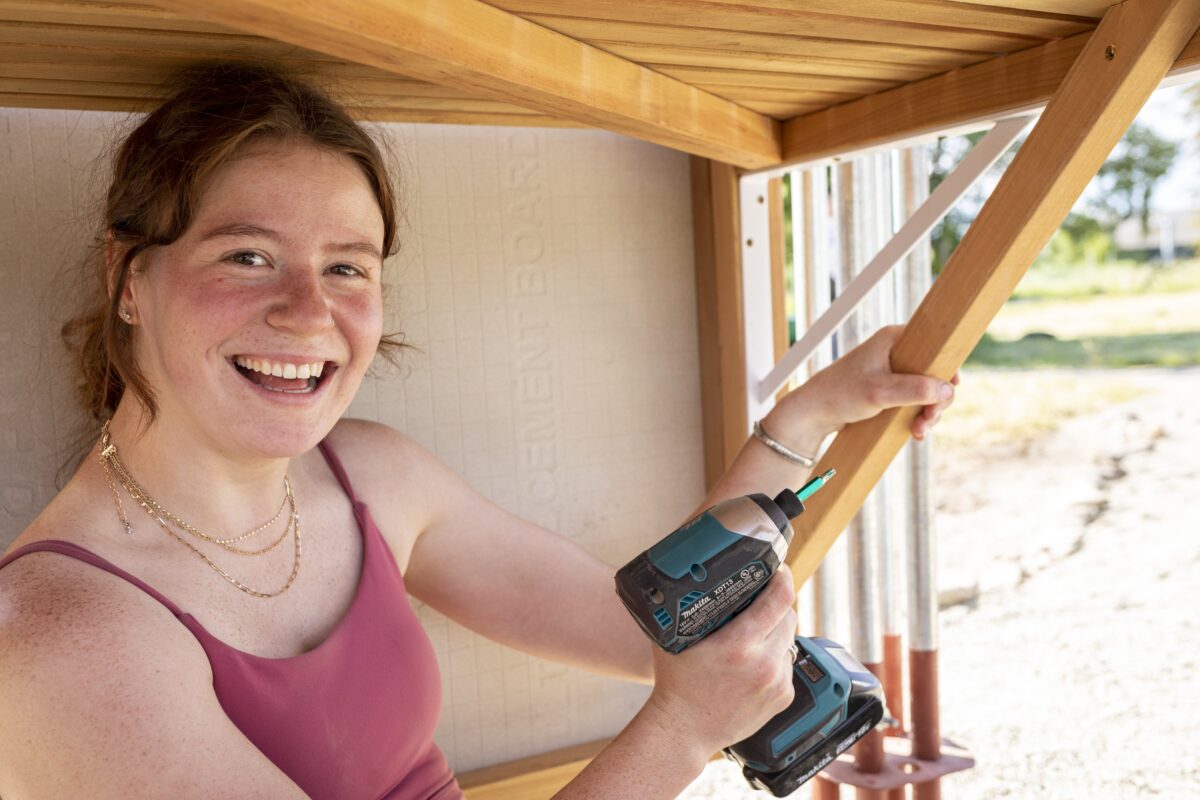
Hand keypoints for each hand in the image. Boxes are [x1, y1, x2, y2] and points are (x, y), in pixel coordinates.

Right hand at [641, 570, 798, 755]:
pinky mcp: (783, 696)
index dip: (782, 578)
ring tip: (752, 636)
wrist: (685, 729)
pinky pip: (786, 663)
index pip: (779, 599)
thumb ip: (696, 607)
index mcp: (739, 644)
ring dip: (775, 632)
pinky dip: (774, 657)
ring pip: (789, 639)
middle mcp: (764, 663)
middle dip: (775, 604)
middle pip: (788, 615)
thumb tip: (703, 575)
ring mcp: (777, 682)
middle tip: (759, 600)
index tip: (777, 569)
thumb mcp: (679, 636)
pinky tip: (752, 663)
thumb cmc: (677, 682)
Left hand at [771, 325, 957, 443]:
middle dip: (936, 399)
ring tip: (918, 431)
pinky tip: (915, 432)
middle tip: (930, 419)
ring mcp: (893, 371)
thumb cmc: (840, 394)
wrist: (813, 413)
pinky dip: (917, 416)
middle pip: (934, 371)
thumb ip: (914, 390)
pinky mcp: (889, 389)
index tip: (952, 389)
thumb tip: (948, 390)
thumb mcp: (879, 393)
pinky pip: (913, 400)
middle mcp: (896, 352)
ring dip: (927, 412)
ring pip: (926, 390)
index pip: (934, 344)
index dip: (946, 366)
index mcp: (894, 339)